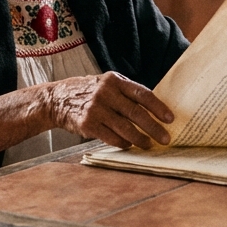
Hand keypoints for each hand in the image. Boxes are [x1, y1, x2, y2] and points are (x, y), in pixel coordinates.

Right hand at [46, 72, 174, 148]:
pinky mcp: (87, 124)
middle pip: (136, 113)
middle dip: (153, 127)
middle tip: (165, 138)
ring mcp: (95, 109)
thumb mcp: (107, 83)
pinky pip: (111, 137)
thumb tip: (154, 110)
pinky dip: (123, 143)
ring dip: (140, 139)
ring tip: (149, 145)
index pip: (142, 94)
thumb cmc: (89, 92)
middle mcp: (105, 93)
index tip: (170, 118)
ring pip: (125, 128)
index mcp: (114, 81)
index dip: (158, 107)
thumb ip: (126, 93)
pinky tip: (129, 145)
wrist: (57, 99)